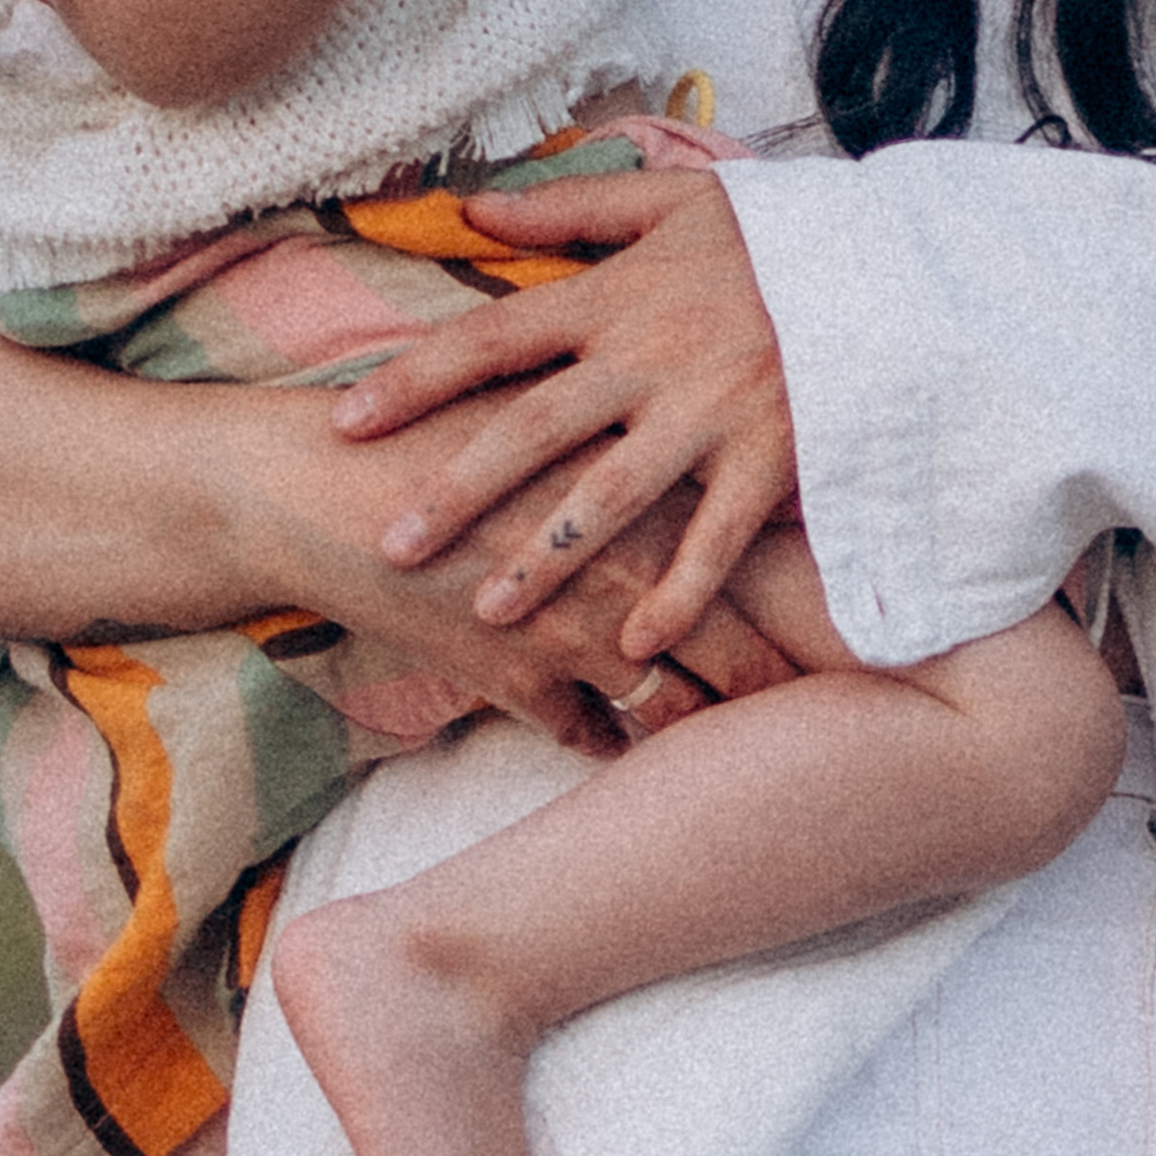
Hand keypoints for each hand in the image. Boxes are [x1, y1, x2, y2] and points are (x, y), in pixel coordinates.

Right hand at [212, 380, 784, 749]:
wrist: (315, 484)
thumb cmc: (424, 426)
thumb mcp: (537, 409)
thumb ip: (618, 437)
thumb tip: (688, 452)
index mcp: (644, 481)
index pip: (760, 559)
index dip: (808, 607)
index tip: (840, 634)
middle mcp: (628, 559)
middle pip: (741, 654)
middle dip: (778, 693)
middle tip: (814, 719)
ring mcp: (574, 628)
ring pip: (672, 713)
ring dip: (692, 731)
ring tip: (720, 746)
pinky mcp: (516, 678)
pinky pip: (585, 739)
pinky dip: (600, 745)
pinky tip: (606, 739)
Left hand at [329, 171, 799, 663]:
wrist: (896, 267)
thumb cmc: (775, 236)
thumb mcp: (671, 201)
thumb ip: (567, 208)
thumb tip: (469, 210)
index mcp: (617, 296)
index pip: (494, 338)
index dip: (417, 380)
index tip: (346, 423)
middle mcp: (653, 358)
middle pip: (534, 429)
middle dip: (459, 491)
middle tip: (392, 544)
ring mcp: (713, 413)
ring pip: (613, 497)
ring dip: (547, 560)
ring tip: (489, 614)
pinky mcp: (774, 458)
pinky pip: (717, 539)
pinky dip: (678, 592)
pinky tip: (631, 644)